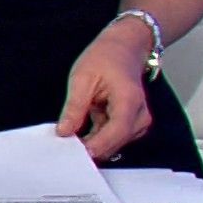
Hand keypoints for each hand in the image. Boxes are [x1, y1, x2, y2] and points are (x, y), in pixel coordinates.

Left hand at [56, 19, 153, 161]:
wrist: (124, 48)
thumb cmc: (104, 58)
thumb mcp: (82, 78)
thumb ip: (74, 107)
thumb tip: (64, 132)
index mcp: (129, 100)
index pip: (116, 132)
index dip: (95, 146)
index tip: (72, 153)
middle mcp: (140, 116)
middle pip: (115, 143)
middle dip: (90, 147)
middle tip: (62, 147)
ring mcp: (139, 122)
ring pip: (113, 144)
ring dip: (92, 142)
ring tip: (69, 137)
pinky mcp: (134, 125)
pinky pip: (114, 138)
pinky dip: (97, 137)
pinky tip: (80, 133)